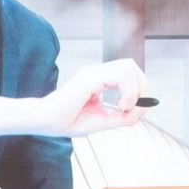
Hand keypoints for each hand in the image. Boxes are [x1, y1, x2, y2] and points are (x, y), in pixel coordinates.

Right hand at [0, 58, 149, 140]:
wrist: (45, 123)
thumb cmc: (68, 120)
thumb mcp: (103, 120)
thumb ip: (123, 115)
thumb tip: (143, 109)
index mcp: (100, 78)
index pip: (128, 71)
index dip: (140, 87)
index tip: (138, 108)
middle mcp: (97, 71)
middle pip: (131, 66)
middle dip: (141, 85)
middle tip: (135, 106)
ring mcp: (92, 72)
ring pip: (127, 68)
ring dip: (134, 89)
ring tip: (124, 107)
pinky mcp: (89, 78)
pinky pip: (119, 76)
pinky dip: (127, 91)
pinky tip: (120, 106)